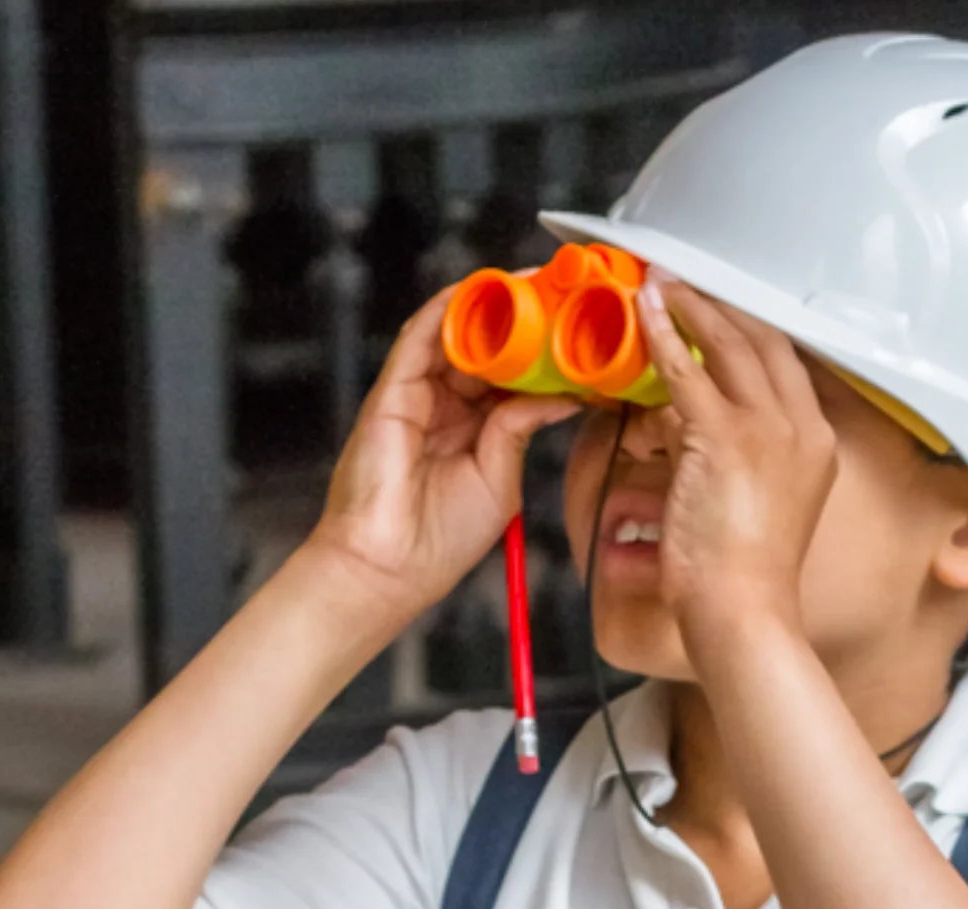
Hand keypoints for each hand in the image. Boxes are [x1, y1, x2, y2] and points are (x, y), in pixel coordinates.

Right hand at [308, 287, 579, 612]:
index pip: (511, 375)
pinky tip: (477, 291)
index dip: (542, 351)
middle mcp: (445, 407)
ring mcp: (417, 396)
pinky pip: (419, 337)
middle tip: (561, 294)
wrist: (389, 567)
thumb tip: (562, 392)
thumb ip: (522, 427)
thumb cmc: (438, 540)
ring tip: (529, 283)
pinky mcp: (392, 391)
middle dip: (522, 319)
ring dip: (490, 306)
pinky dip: (447, 309)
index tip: (578, 331)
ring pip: (455, 334)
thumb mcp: (501, 477)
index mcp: (473, 429)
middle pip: (486, 348)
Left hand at [636, 268, 838, 636]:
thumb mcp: (757, 504)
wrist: (746, 611)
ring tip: (659, 285)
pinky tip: (644, 312)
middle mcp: (801, 428)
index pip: (786, 367)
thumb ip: (735, 459)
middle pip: (763, 343)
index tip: (719, 309)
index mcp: (817, 444)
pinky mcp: (726, 438)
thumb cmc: (745, 576)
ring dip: (690, 307)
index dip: (750, 330)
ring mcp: (768, 429)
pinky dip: (663, 334)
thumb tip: (689, 431)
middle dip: (721, 305)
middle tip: (685, 282)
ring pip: (728, 345)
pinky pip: (688, 371)